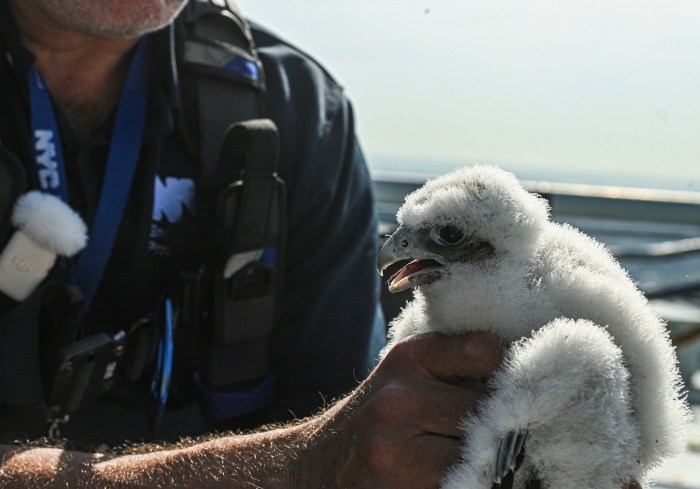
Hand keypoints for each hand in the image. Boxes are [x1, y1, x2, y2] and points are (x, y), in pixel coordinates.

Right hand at [305, 331, 503, 488]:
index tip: (516, 386)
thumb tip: (523, 373)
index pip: (486, 352)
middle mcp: (400, 401)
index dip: (511, 371)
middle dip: (506, 423)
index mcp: (408, 359)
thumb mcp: (404, 374)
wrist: (315, 466)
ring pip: (482, 457)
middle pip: (490, 411)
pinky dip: (473, 480)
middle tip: (518, 430)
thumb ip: (453, 365)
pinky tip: (469, 476)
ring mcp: (397, 454)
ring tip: (492, 458)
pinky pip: (462, 485)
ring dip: (493, 460)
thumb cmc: (376, 418)